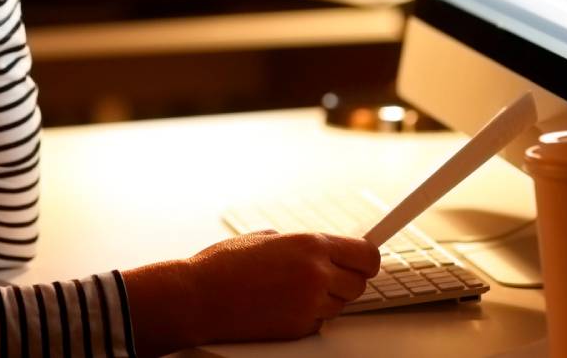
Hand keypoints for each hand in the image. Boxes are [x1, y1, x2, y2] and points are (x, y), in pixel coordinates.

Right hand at [122, 232, 381, 354]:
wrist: (199, 297)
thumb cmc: (223, 265)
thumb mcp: (264, 237)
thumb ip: (298, 243)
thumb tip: (320, 248)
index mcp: (310, 244)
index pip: (366, 254)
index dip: (367, 258)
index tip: (366, 260)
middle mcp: (316, 274)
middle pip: (359, 282)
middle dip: (347, 279)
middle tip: (328, 276)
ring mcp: (309, 305)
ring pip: (341, 304)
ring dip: (327, 298)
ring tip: (294, 289)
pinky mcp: (299, 329)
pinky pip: (319, 322)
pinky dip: (309, 315)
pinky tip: (283, 305)